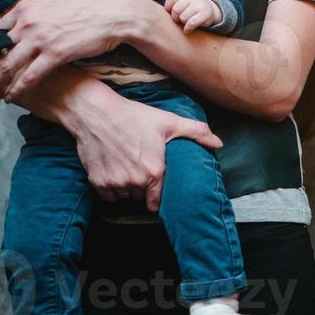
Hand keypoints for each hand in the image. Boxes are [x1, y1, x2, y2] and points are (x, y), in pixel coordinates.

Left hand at [0, 0, 148, 101]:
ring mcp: (40, 38)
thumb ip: (29, 15)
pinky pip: (28, 76)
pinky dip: (17, 89)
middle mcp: (27, 22)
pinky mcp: (55, 54)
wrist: (114, 14)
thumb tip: (13, 22)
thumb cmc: (86, 11)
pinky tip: (12, 98)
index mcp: (24, 9)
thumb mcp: (51, 6)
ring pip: (7, 67)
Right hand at [68, 90, 222, 210]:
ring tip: (128, 169)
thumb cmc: (133, 116)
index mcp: (154, 171)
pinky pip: (107, 196)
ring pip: (124, 197)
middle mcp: (135, 181)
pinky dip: (110, 189)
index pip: (158, 202)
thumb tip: (218, 143)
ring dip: (127, 189)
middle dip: (143, 188)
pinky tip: (114, 172)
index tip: (157, 190)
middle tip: (141, 171)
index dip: (158, 196)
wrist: (95, 112)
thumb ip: (197, 132)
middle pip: (141, 197)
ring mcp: (114, 183)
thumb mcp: (168, 122)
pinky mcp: (97, 182)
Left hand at [164, 0, 222, 34]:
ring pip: (183, 18)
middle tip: (181, 18)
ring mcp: (200, 4)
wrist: (211, 11)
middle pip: (176, 10)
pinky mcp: (206, 14)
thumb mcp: (182, 0)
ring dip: (183, 22)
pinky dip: (187, 29)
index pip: (171, 0)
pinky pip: (191, 23)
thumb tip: (154, 13)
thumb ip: (172, 3)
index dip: (169, 9)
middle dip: (176, 17)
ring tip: (187, 21)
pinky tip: (187, 30)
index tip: (174, 12)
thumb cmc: (191, 7)